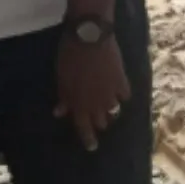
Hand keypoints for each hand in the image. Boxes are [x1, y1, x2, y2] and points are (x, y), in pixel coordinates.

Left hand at [54, 31, 130, 150]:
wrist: (90, 36)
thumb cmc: (69, 56)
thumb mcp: (61, 78)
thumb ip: (63, 97)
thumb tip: (59, 113)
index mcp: (80, 103)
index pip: (84, 128)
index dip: (88, 139)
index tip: (92, 147)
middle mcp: (98, 103)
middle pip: (101, 122)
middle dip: (98, 123)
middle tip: (96, 121)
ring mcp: (112, 93)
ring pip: (114, 111)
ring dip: (110, 111)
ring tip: (108, 108)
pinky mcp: (122, 81)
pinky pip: (125, 95)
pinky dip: (121, 95)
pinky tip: (118, 92)